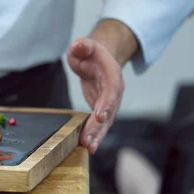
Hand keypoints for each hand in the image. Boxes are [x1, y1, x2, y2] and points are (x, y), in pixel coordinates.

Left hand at [67, 37, 124, 153]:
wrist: (97, 58)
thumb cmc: (89, 52)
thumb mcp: (83, 45)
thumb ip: (82, 45)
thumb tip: (78, 45)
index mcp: (112, 73)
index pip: (112, 89)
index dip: (107, 103)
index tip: (101, 117)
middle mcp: (114, 90)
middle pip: (110, 110)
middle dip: (100, 126)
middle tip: (89, 141)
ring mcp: (109, 101)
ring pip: (106, 121)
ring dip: (97, 135)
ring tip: (88, 148)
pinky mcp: (102, 108)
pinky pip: (99, 124)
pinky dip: (94, 134)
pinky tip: (87, 146)